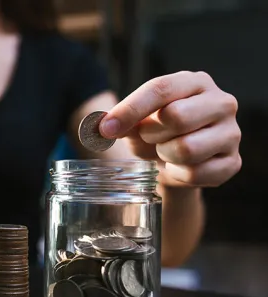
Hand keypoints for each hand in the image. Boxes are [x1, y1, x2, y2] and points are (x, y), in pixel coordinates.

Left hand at [100, 71, 241, 186]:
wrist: (177, 163)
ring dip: (164, 155)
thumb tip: (101, 127)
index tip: (106, 129)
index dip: (129, 110)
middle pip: (177, 117)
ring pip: (186, 149)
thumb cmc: (156, 133)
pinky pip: (196, 173)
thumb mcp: (136, 122)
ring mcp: (231, 133)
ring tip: (165, 152)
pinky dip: (177, 175)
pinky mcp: (233, 163)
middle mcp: (221, 102)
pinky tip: (178, 168)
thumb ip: (120, 120)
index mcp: (195, 82)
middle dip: (152, 134)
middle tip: (149, 138)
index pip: (160, 88)